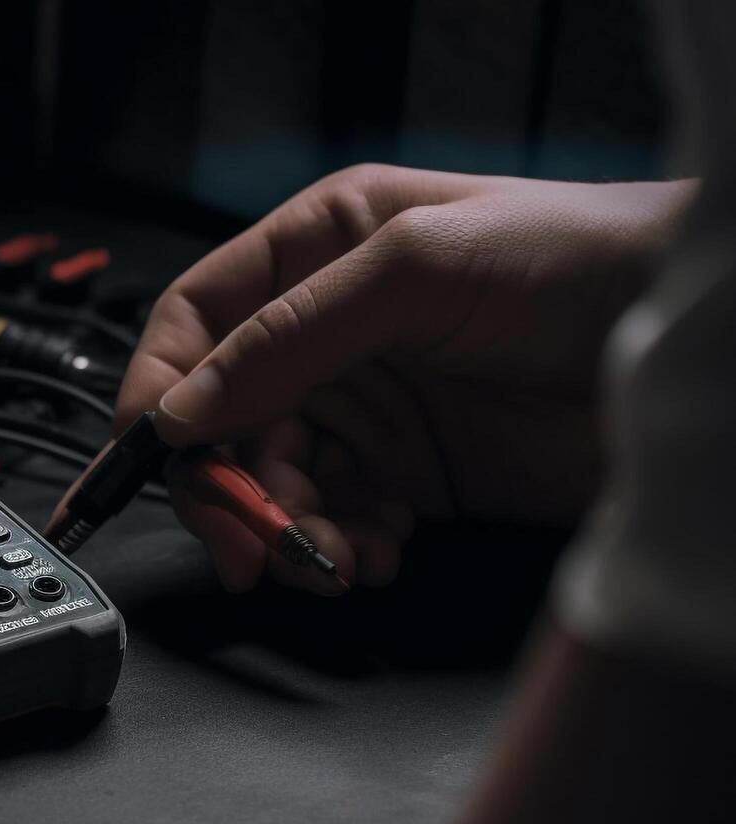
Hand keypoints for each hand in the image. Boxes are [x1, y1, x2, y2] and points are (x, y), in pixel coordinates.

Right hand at [116, 164, 692, 592]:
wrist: (686, 337)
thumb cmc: (573, 262)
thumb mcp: (413, 269)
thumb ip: (287, 336)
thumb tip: (182, 412)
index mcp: (314, 252)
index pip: (193, 324)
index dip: (158, 391)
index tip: (154, 456)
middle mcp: (326, 333)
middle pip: (223, 421)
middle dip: (227, 487)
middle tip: (248, 547)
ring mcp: (368, 407)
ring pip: (275, 483)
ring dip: (289, 530)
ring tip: (336, 557)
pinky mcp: (409, 475)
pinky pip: (335, 522)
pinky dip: (341, 549)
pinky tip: (377, 553)